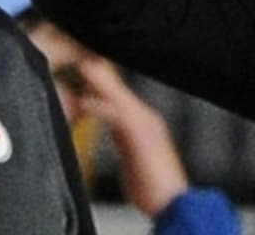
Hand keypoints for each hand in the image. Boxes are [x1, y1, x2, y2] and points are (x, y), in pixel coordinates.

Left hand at [73, 57, 189, 217]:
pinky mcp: (141, 136)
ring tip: (82, 66)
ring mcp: (146, 125)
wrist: (174, 203)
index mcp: (143, 123)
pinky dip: (100, 107)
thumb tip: (109, 133)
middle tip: (80, 53)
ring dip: (98, 81)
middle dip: (99, 72)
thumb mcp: (133, 159)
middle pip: (118, 89)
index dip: (101, 80)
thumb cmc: (153, 188)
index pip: (118, 95)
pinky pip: (117, 115)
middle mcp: (146, 119)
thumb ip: (122, 140)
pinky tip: (85, 102)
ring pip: (117, 97)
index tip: (84, 65)